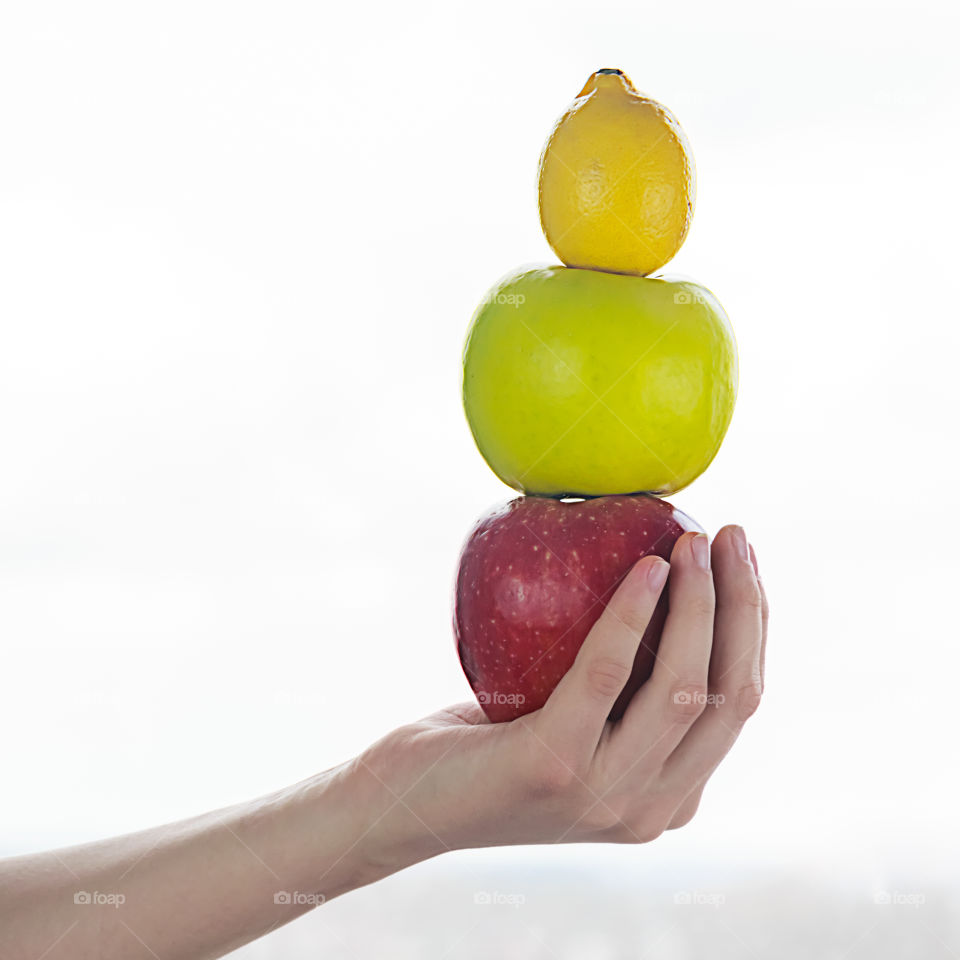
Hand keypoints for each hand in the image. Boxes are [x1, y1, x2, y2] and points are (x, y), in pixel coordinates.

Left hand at [352, 525, 767, 870]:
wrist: (406, 803)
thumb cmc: (488, 745)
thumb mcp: (577, 724)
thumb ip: (627, 690)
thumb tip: (661, 579)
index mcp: (670, 799)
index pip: (738, 703)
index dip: (753, 625)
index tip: (741, 559)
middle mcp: (652, 810)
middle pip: (731, 696)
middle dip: (742, 606)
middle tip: (729, 535)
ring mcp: (607, 798)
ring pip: (685, 687)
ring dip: (699, 603)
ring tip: (688, 539)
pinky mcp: (555, 768)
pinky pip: (606, 673)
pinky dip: (632, 614)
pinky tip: (645, 566)